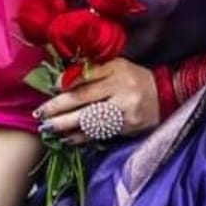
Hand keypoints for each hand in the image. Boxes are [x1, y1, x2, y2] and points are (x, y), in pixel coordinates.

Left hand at [34, 57, 160, 145]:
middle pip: (84, 99)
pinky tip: (67, 139)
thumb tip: (60, 83)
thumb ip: (92, 72)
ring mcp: (125, 110)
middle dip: (58, 108)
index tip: (50, 89)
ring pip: (90, 120)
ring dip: (66, 126)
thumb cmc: (134, 78)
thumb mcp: (116, 66)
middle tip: (40, 114)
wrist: (166, 95)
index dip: (66, 84)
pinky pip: (99, 133)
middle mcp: (122, 90)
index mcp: (117, 70)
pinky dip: (81, 137)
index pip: (87, 77)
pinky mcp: (128, 126)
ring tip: (48, 128)